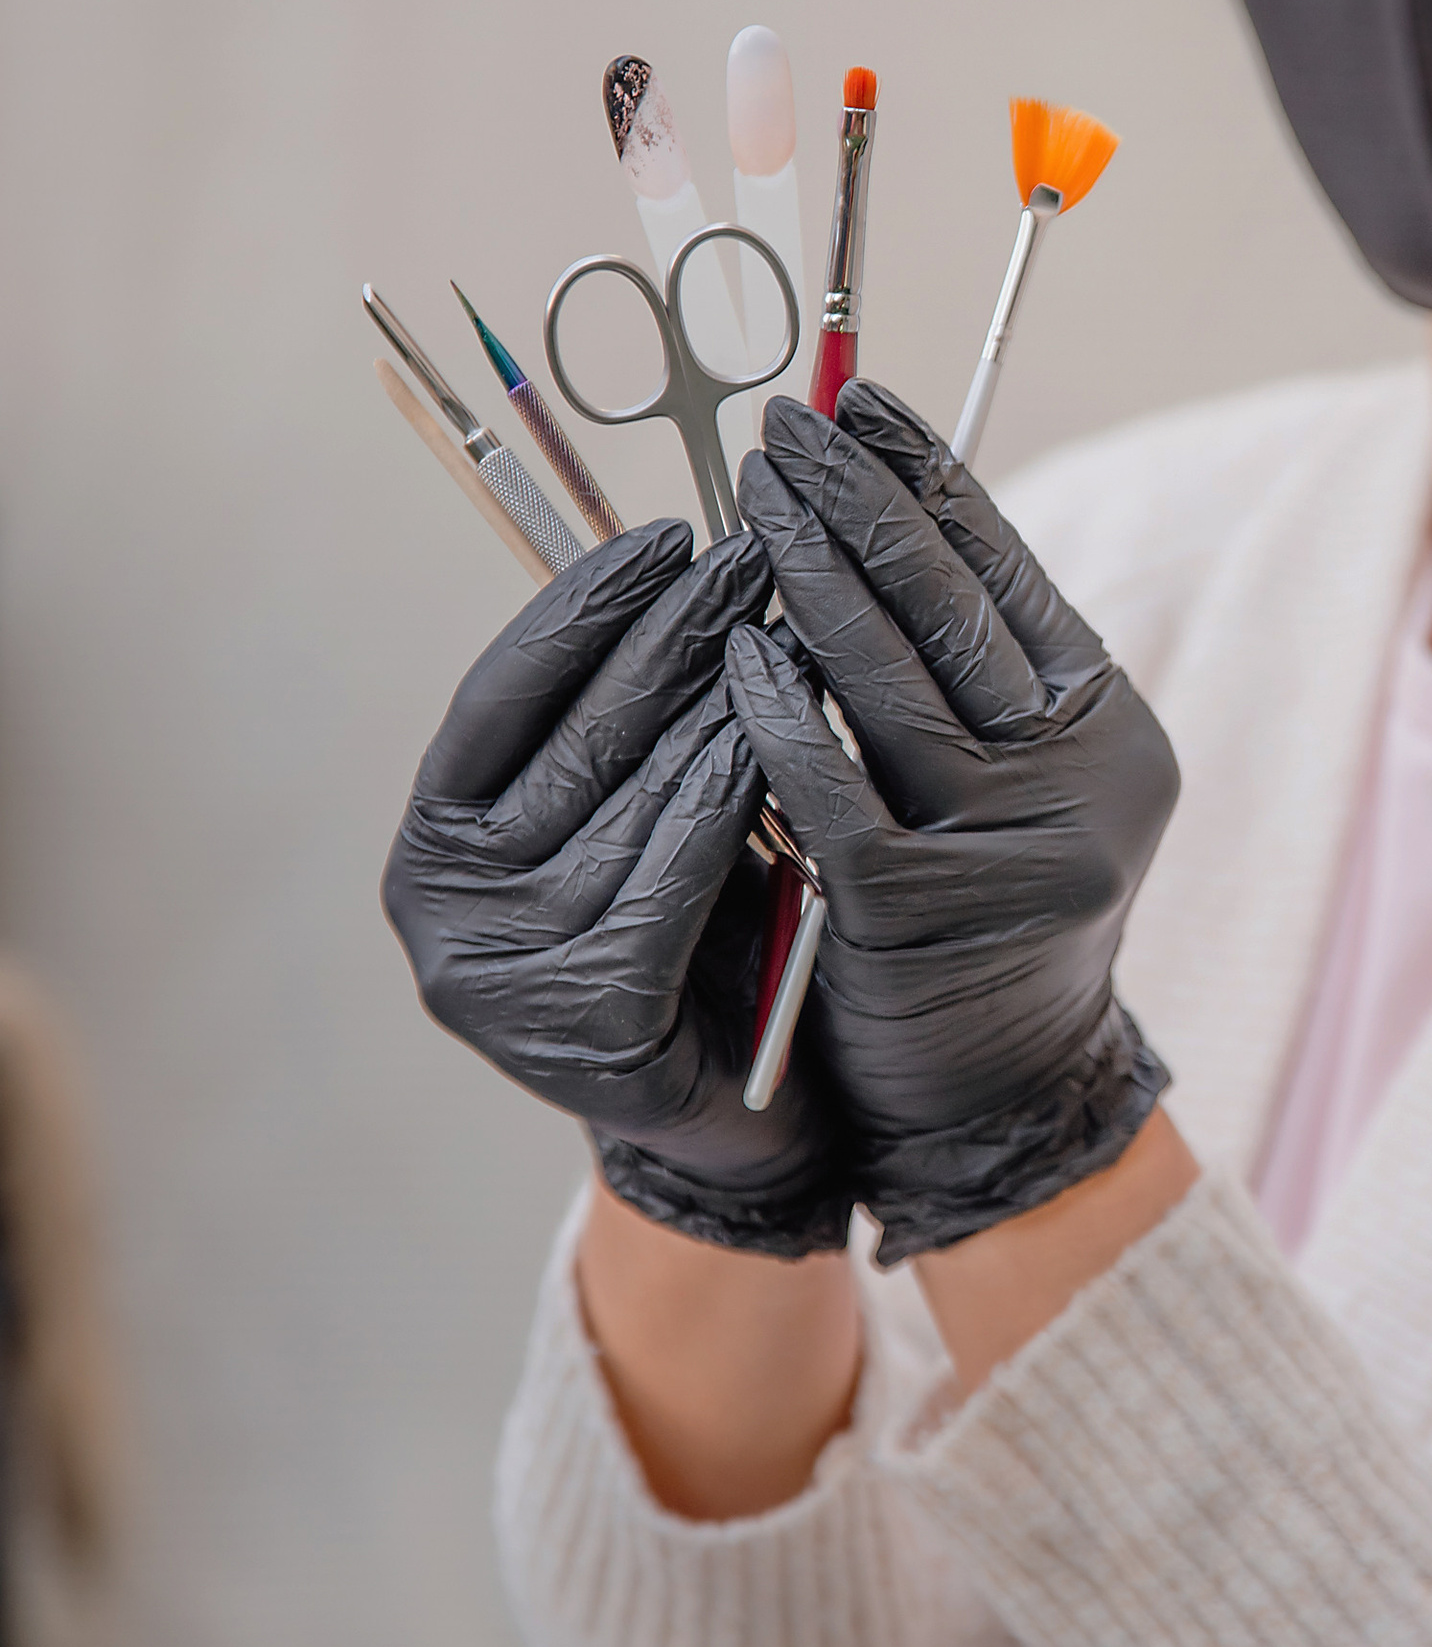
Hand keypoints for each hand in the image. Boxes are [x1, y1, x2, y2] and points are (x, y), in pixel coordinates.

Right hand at [383, 520, 858, 1257]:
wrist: (745, 1110)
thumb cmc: (697, 932)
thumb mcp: (643, 814)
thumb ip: (630, 722)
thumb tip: (679, 564)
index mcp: (435, 843)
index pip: (500, 697)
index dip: (581, 609)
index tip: (663, 535)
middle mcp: (442, 912)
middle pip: (569, 740)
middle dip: (668, 637)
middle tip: (750, 557)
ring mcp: (501, 979)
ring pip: (622, 807)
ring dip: (707, 704)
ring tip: (781, 625)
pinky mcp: (581, 1032)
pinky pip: (663, 887)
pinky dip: (717, 808)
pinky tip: (768, 742)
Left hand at [726, 389, 1177, 1264]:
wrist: (1000, 1096)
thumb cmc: (978, 913)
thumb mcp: (1005, 782)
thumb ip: (968, 675)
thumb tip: (880, 510)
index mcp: (1113, 726)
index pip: (1010, 575)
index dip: (932, 481)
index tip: (862, 403)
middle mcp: (1094, 778)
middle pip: (958, 612)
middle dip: (864, 506)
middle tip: (788, 428)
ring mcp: (1024, 849)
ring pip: (900, 687)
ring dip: (815, 579)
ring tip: (757, 502)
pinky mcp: (934, 915)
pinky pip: (836, 793)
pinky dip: (780, 717)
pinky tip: (735, 651)